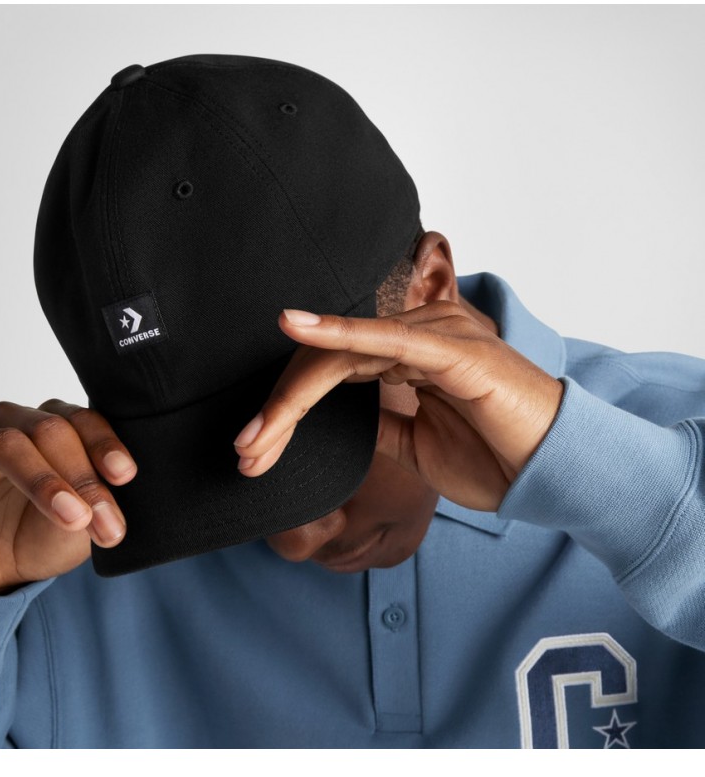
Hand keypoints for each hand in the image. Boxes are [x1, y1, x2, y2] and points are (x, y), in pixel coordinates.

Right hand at [0, 367, 134, 596]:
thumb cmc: (39, 537)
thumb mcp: (79, 530)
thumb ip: (94, 512)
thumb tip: (114, 511)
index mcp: (61, 433)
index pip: (85, 424)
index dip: (106, 447)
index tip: (125, 476)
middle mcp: (21, 429)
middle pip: (53, 432)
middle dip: (82, 478)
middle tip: (101, 520)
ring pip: (12, 444)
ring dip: (46, 481)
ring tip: (72, 516)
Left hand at [234, 301, 563, 511]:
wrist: (555, 475)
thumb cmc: (496, 457)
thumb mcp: (419, 446)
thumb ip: (383, 423)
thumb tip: (347, 425)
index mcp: (408, 358)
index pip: (333, 371)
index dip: (289, 409)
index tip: (254, 451)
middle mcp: (416, 338)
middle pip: (327, 363)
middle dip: (280, 409)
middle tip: (246, 452)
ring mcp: (433, 337)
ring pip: (343, 354)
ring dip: (293, 398)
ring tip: (256, 438)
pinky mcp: (451, 347)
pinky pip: (384, 337)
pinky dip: (338, 331)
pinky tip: (297, 327)